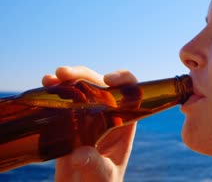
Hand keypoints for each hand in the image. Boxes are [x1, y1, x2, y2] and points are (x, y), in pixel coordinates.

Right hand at [42, 66, 137, 181]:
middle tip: (64, 73)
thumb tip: (80, 154)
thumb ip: (93, 165)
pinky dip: (55, 89)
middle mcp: (107, 115)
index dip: (123, 79)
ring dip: (67, 79)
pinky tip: (46, 85)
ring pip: (81, 88)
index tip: (108, 79)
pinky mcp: (68, 122)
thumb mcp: (101, 175)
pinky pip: (64, 100)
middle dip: (84, 74)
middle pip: (101, 85)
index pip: (131, 92)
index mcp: (124, 122)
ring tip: (51, 78)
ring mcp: (87, 116)